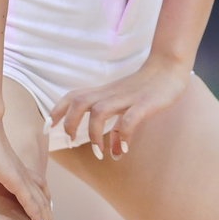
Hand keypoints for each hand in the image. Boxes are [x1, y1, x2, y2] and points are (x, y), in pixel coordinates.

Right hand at [0, 121, 57, 219]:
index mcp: (15, 175)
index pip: (32, 194)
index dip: (38, 207)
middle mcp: (23, 178)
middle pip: (41, 201)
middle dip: (47, 218)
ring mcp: (22, 179)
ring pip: (40, 204)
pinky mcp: (17, 179)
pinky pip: (31, 201)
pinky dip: (39, 215)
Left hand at [50, 59, 189, 160]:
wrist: (170, 66)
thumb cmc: (149, 86)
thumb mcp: (129, 105)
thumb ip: (119, 127)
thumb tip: (116, 153)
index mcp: (105, 92)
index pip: (73, 96)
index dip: (56, 111)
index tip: (48, 128)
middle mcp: (111, 93)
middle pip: (79, 102)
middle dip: (70, 124)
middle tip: (73, 143)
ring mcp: (128, 98)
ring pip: (99, 111)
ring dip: (93, 134)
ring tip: (99, 153)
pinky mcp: (145, 103)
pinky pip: (129, 120)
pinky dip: (123, 136)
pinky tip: (124, 150)